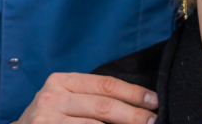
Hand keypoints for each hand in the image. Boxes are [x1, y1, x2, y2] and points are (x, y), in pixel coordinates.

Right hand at [12, 72, 157, 123]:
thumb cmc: (50, 118)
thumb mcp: (66, 100)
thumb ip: (93, 98)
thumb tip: (136, 104)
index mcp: (62, 81)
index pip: (106, 84)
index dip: (133, 92)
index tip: (154, 101)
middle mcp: (52, 98)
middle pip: (103, 106)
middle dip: (133, 115)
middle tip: (154, 121)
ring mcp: (46, 120)